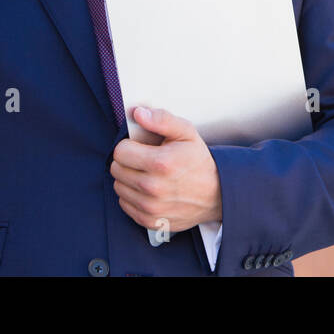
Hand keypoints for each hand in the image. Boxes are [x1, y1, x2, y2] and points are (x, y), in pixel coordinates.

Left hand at [110, 107, 222, 232]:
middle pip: (117, 169)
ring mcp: (151, 207)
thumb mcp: (186, 132)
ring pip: (118, 186)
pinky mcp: (149, 220)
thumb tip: (138, 113)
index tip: (140, 147)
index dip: (129, 146)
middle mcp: (153, 187)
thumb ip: (162, 120)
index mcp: (161, 162)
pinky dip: (132, 195)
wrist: (216, 194)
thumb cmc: (198, 161)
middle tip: (144, 160)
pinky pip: (124, 203)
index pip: (120, 151)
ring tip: (147, 174)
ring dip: (128, 178)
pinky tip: (147, 189)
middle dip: (127, 161)